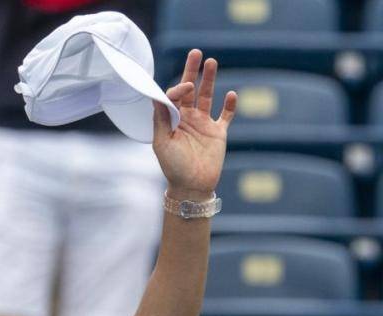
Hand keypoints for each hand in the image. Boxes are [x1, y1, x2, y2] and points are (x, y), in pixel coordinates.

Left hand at [153, 49, 236, 200]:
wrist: (191, 187)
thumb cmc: (173, 166)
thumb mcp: (162, 142)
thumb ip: (161, 119)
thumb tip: (159, 96)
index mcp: (171, 119)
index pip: (174, 96)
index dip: (179, 88)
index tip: (185, 86)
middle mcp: (186, 118)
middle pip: (190, 90)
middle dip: (192, 71)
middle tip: (196, 52)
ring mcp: (203, 124)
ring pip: (207, 96)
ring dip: (209, 80)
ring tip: (211, 62)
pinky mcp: (218, 133)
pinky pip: (225, 116)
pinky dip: (230, 106)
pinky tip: (231, 94)